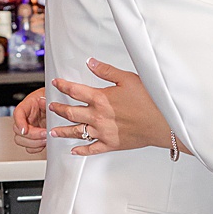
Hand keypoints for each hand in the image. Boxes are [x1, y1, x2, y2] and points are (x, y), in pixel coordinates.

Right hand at [10, 89, 50, 150]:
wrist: (57, 105)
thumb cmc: (51, 99)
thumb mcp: (49, 96)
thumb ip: (46, 100)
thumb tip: (42, 102)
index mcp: (26, 107)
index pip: (17, 113)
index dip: (19, 123)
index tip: (25, 130)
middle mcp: (24, 119)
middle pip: (17, 131)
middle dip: (32, 135)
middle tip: (44, 134)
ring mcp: (28, 130)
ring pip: (21, 141)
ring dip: (34, 143)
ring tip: (46, 139)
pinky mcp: (34, 139)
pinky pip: (29, 148)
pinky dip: (36, 148)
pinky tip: (44, 143)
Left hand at [28, 60, 171, 156]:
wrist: (163, 123)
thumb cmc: (149, 100)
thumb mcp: (128, 79)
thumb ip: (106, 71)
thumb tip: (90, 63)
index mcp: (101, 98)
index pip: (75, 90)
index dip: (63, 85)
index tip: (56, 83)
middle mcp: (98, 116)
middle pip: (70, 112)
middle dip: (57, 108)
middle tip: (49, 106)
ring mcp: (103, 132)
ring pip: (76, 132)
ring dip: (62, 131)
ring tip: (52, 131)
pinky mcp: (111, 144)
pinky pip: (91, 149)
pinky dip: (81, 151)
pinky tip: (74, 151)